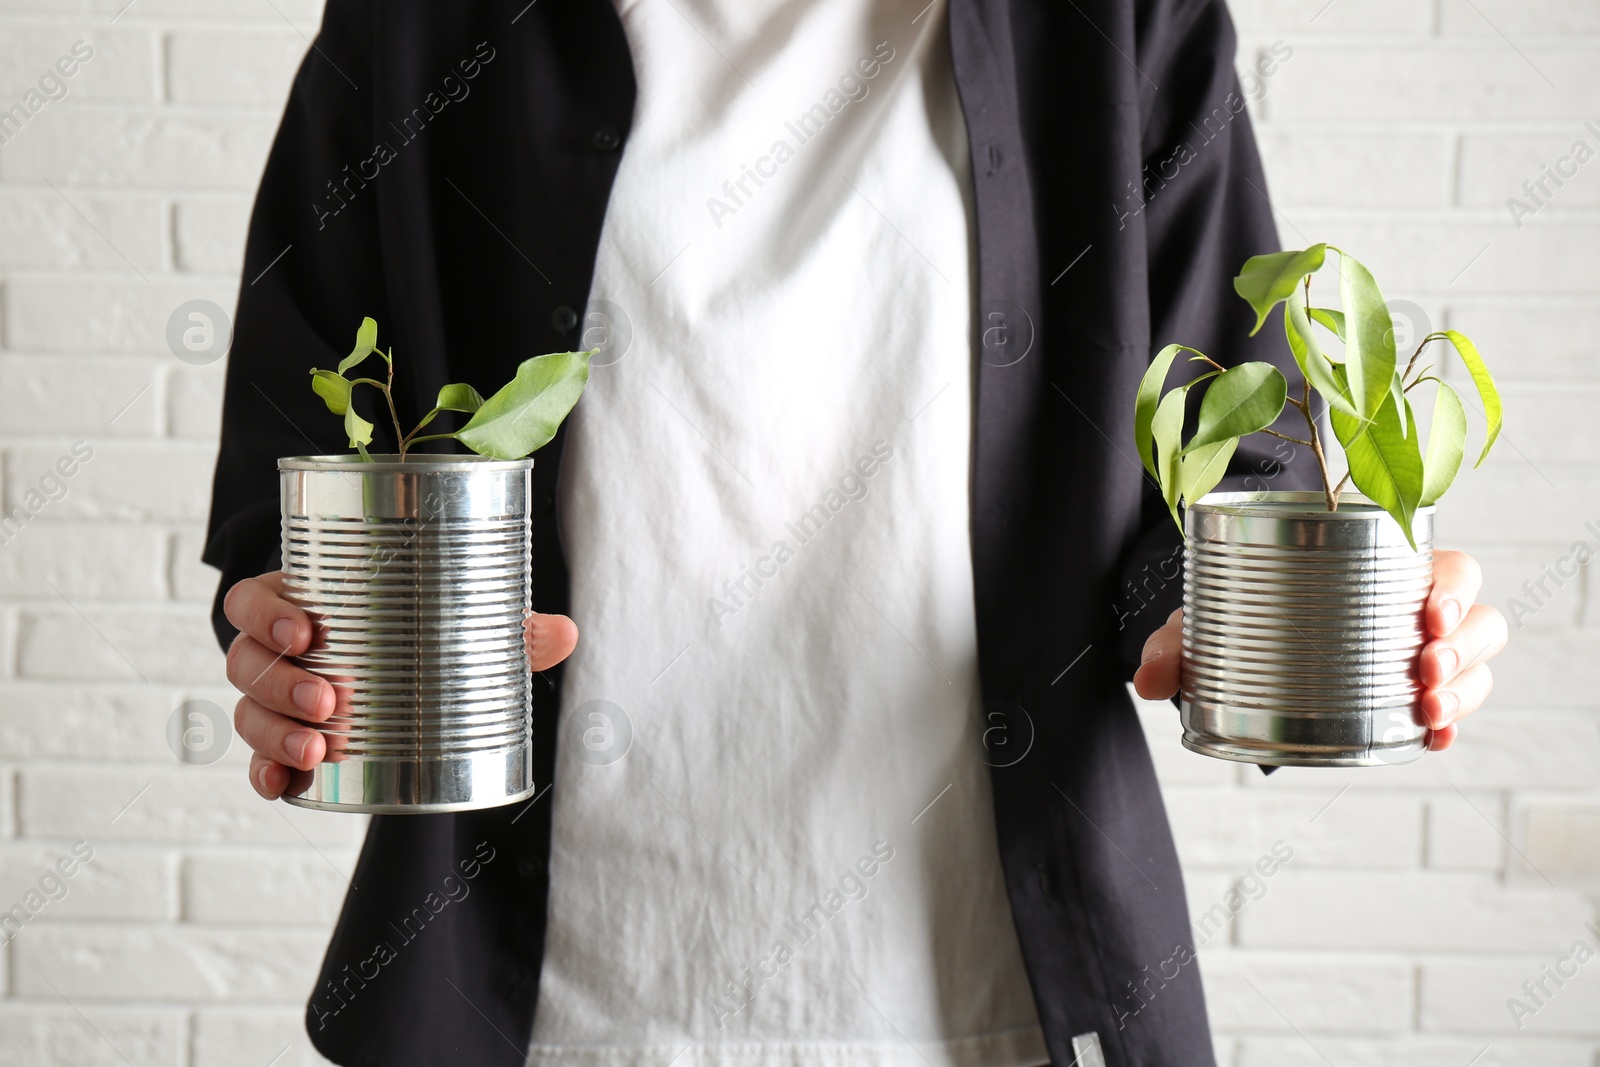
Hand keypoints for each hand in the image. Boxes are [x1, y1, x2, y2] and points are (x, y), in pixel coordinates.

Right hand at [224, 571, 578, 798]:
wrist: (404, 680)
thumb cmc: (419, 632)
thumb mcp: (456, 626)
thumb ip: (508, 630)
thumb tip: (566, 633)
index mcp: (303, 604)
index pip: (254, 601)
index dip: (267, 614)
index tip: (305, 632)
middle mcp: (278, 653)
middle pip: (246, 662)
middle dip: (281, 685)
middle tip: (328, 702)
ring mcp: (274, 702)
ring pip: (248, 712)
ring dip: (274, 732)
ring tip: (317, 748)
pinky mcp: (282, 746)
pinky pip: (258, 762)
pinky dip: (265, 774)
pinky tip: (283, 785)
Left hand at [1131, 550, 1506, 750]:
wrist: (1236, 652)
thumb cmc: (1233, 618)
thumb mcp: (1201, 626)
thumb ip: (1173, 648)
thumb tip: (1149, 682)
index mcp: (1373, 566)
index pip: (1440, 564)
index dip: (1451, 585)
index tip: (1430, 611)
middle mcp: (1407, 608)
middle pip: (1475, 614)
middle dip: (1463, 643)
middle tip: (1427, 667)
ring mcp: (1419, 655)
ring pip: (1477, 661)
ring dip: (1465, 686)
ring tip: (1430, 710)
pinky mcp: (1412, 698)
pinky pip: (1456, 705)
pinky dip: (1453, 722)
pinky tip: (1436, 738)